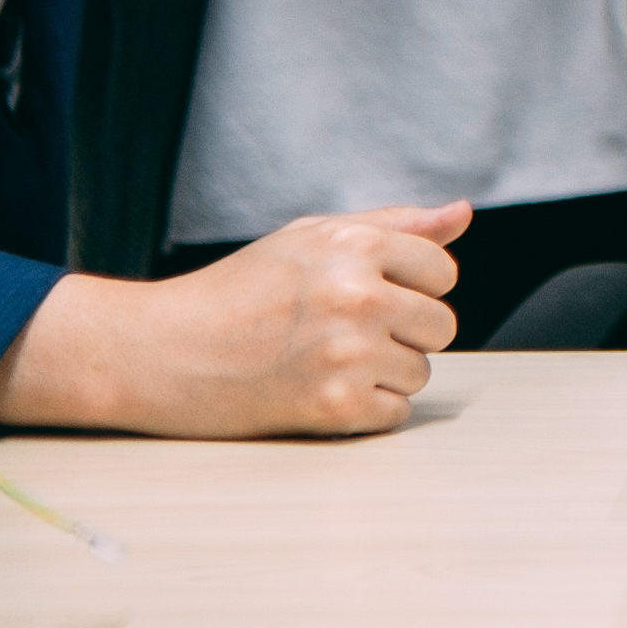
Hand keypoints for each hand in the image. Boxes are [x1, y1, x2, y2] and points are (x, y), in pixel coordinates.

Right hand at [0, 202, 469, 435]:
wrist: (164, 352)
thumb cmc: (239, 289)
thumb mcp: (311, 237)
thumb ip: (395, 225)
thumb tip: (462, 215)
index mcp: (354, 244)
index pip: (442, 272)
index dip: (410, 286)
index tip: (365, 294)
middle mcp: (358, 295)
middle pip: (440, 325)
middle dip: (403, 331)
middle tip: (342, 332)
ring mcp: (347, 355)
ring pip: (421, 372)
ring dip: (383, 372)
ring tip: (323, 360)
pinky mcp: (334, 408)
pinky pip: (395, 413)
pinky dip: (365, 410)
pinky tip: (319, 391)